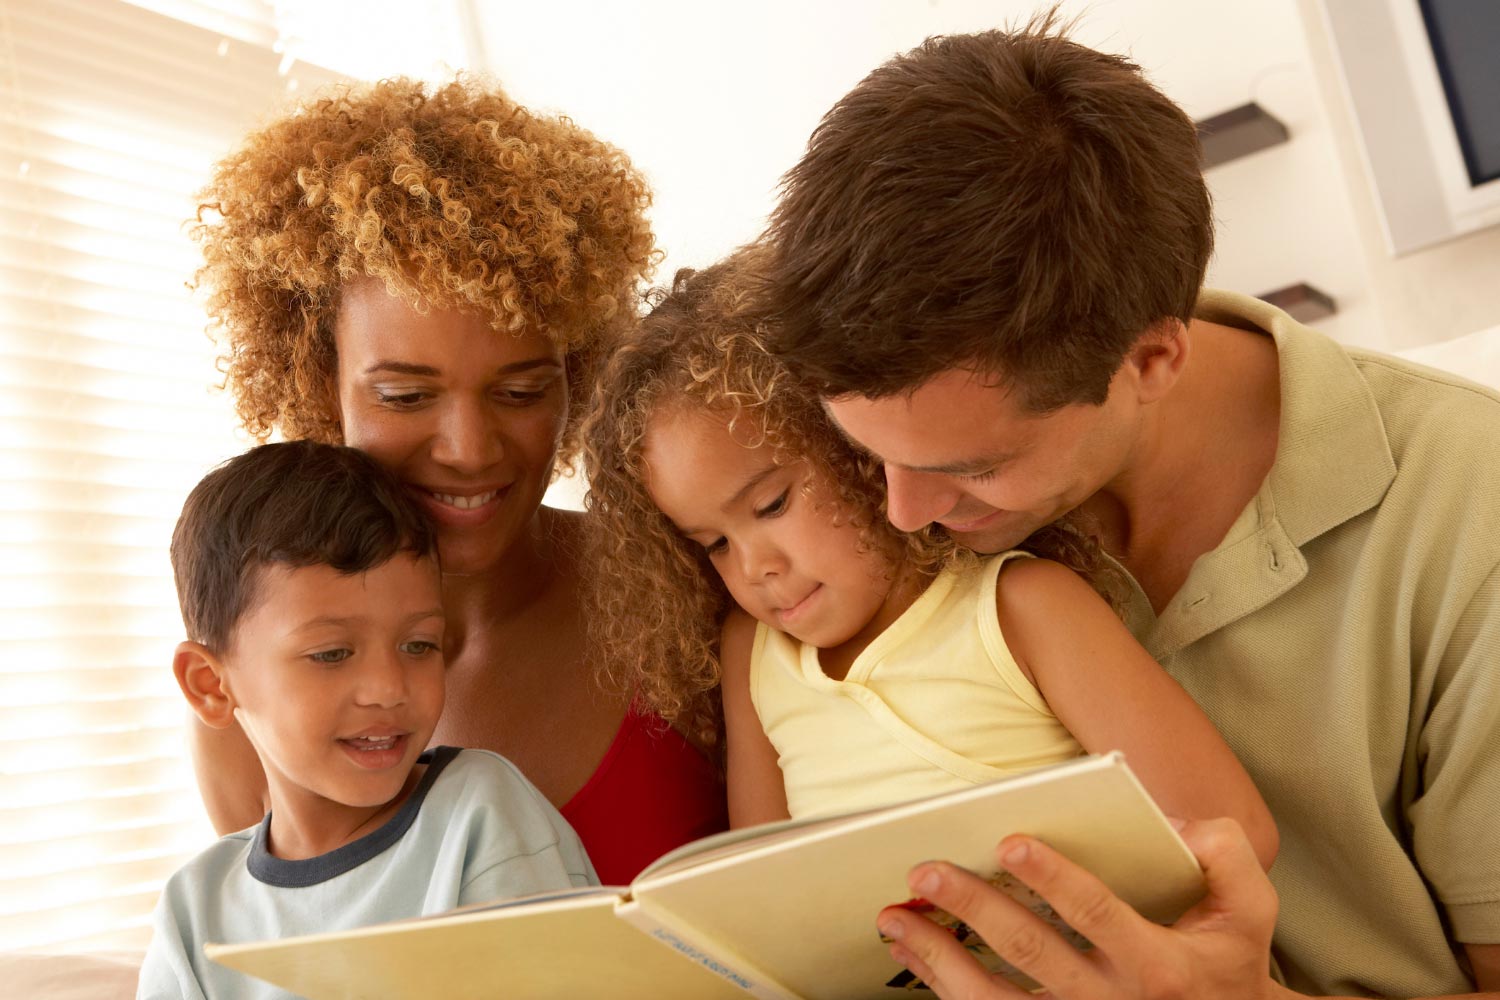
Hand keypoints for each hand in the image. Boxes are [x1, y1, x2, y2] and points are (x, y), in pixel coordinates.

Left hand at [876, 818, 1284, 999]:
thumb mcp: (1249, 908)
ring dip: (939, 957)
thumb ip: (1225, 855)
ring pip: (997, 999)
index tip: (1009, 842)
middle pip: (1031, 952)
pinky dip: (944, 985)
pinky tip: (912, 952)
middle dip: (974, 908)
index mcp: (1159, 964)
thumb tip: (1176, 824)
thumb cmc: (1229, 961)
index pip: (1097, 913)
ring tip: (896, 918)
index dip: (1053, 878)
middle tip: (927, 872)